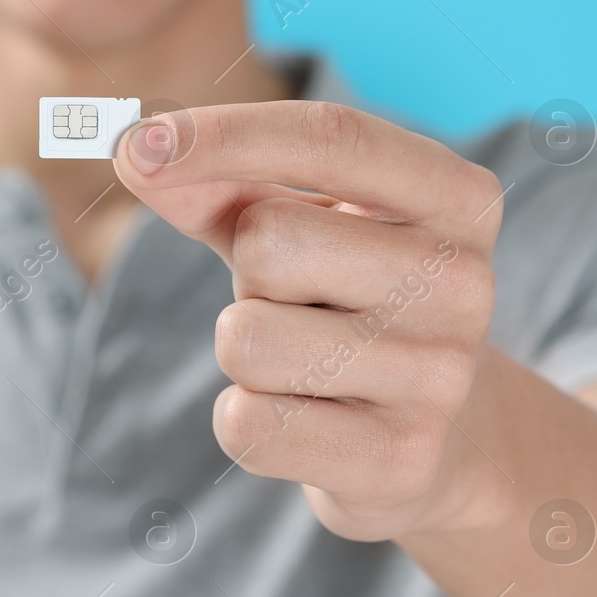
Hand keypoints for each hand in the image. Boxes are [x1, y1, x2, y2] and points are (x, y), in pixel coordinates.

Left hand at [115, 100, 506, 540]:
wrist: (435, 441)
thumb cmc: (346, 304)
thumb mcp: (297, 226)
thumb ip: (220, 183)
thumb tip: (133, 150)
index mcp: (457, 199)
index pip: (332, 138)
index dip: (225, 135)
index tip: (135, 143)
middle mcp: (463, 283)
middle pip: (269, 242)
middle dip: (246, 271)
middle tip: (294, 300)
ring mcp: (439, 378)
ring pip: (245, 339)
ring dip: (242, 348)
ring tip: (302, 360)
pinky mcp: (395, 461)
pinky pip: (246, 424)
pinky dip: (246, 419)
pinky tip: (304, 419)